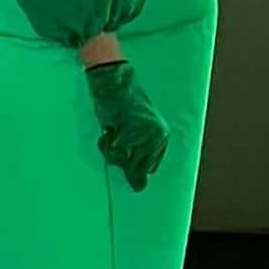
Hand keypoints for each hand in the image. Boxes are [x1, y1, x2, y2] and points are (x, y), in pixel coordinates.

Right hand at [84, 58, 169, 190]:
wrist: (112, 80)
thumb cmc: (118, 105)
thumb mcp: (131, 132)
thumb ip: (136, 157)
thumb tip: (140, 188)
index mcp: (162, 136)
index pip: (149, 168)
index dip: (132, 162)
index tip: (122, 144)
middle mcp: (158, 137)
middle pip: (138, 170)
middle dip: (122, 158)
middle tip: (116, 135)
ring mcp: (145, 136)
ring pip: (125, 164)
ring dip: (112, 151)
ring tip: (111, 130)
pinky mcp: (131, 133)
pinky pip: (115, 154)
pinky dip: (107, 144)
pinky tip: (108, 129)